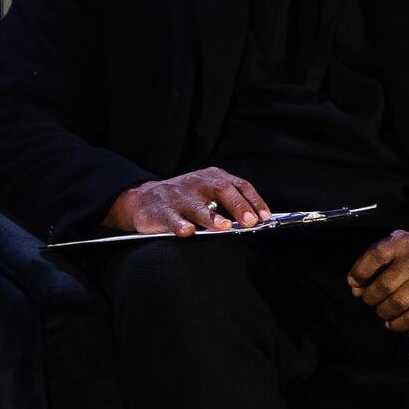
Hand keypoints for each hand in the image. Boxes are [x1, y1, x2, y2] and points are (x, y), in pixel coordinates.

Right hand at [104, 167, 272, 235]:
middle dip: (237, 206)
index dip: (254, 200)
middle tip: (249, 222)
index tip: (265, 217)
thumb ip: (228, 205)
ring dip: (211, 217)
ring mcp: (178, 196)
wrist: (143, 199)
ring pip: (197, 206)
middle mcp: (196, 183)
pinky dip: (180, 224)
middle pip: (222, 189)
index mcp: (212, 177)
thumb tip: (256, 222)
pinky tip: (187, 231)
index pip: (239, 185)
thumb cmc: (184, 200)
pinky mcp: (161, 210)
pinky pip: (172, 218)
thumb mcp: (208, 194)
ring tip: (223, 226)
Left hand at [347, 230, 408, 332]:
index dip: (360, 271)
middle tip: (369, 298)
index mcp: (400, 244)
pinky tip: (391, 322)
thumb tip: (356, 287)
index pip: (375, 256)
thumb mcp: (396, 244)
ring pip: (396, 304)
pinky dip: (397, 324)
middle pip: (384, 286)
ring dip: (382, 311)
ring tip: (381, 309)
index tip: (354, 282)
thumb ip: (374, 261)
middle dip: (369, 296)